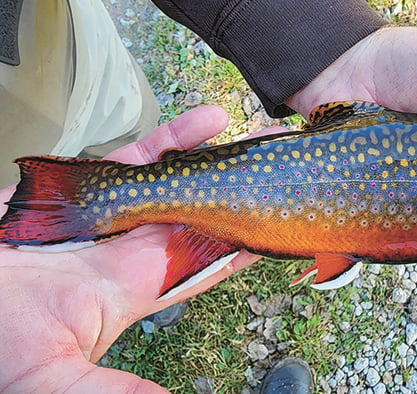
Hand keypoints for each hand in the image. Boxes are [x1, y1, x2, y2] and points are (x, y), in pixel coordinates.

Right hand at [0, 106, 260, 392]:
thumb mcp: (50, 377)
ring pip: (178, 180)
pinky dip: (172, 136)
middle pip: (203, 217)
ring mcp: (109, 214)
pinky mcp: (81, 185)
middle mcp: (130, 250)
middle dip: (244, 194)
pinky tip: (209, 119)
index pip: (204, 268)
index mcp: (132, 290)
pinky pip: (135, 154)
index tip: (283, 228)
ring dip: (220, 159)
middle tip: (288, 171)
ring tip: (265, 138)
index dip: (243, 247)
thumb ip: (113, 391)